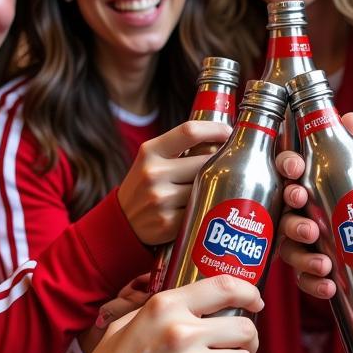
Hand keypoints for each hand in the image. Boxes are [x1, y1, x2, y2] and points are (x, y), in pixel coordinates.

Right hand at [60, 275, 262, 352]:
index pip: (225, 287)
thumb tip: (190, 304)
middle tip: (236, 350)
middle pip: (245, 328)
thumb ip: (157, 311)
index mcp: (164, 307)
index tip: (255, 302)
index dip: (249, 293)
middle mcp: (181, 332)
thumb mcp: (124, 327)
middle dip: (248, 340)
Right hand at [118, 120, 230, 245]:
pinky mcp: (168, 223)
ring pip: (205, 187)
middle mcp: (153, 173)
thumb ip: (181, 147)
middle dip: (218, 164)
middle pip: (205, 162)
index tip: (230, 133)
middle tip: (224, 166)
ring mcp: (160, 199)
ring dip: (211, 188)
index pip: (190, 131)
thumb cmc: (146, 184)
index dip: (216, 130)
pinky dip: (202, 208)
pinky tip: (196, 208)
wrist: (122, 221)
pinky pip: (200, 210)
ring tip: (206, 190)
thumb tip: (223, 137)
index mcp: (150, 151)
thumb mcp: (153, 158)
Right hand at [276, 114, 352, 299]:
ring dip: (300, 254)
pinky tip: (328, 283)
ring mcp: (317, 240)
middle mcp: (313, 209)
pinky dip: (312, 282)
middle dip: (291, 216)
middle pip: (285, 210)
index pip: (293, 168)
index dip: (287, 165)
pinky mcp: (326, 267)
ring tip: (322, 261)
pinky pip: (306, 278)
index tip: (296, 169)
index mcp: (323, 179)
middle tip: (308, 221)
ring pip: (290, 247)